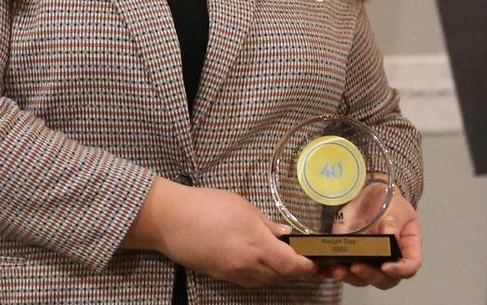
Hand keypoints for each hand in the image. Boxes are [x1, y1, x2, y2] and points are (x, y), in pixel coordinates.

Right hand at [124, 178, 316, 286]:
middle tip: (302, 259)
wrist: (171, 220)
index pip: (292, 265)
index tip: (315, 261)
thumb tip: (283, 233)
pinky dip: (259, 275)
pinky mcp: (221, 276)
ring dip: (277, 274)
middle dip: (294, 270)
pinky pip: (248, 280)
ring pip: (265, 281)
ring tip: (281, 260)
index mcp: (257, 244)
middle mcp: (248, 265)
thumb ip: (265, 222)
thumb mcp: (241, 205)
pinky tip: (257, 262)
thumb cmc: (207, 204)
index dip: (307, 266)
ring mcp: (234, 273)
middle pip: (281, 276)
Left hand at [325, 187, 421, 288]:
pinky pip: (346, 269)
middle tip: (356, 267)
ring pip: (364, 278)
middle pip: (386, 279)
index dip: (400, 270)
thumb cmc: (389, 202)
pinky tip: (328, 268)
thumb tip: (389, 237)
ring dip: (351, 277)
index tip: (386, 267)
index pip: (410, 266)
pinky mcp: (352, 255)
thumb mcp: (395, 208)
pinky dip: (337, 270)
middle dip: (370, 275)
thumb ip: (393, 222)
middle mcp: (390, 260)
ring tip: (338, 270)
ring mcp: (370, 260)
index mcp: (407, 249)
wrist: (370, 196)